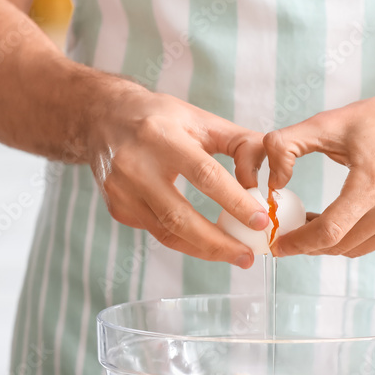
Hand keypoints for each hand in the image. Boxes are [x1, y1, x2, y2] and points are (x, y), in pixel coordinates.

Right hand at [85, 81, 269, 267]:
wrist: (103, 118)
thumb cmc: (160, 118)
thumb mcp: (201, 119)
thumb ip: (240, 143)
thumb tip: (271, 175)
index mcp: (162, 136)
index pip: (204, 176)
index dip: (235, 202)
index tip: (261, 222)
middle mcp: (135, 166)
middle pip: (180, 217)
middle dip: (218, 243)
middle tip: (249, 256)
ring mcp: (121, 191)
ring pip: (167, 233)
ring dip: (204, 250)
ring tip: (235, 256)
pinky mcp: (117, 208)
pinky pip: (156, 232)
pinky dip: (184, 240)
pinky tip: (204, 241)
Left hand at [256, 80, 374, 257]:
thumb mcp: (329, 122)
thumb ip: (287, 146)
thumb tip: (273, 182)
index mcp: (373, 184)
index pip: (329, 232)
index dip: (298, 243)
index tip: (279, 244)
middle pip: (341, 246)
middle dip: (310, 244)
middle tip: (292, 232)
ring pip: (358, 249)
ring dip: (332, 243)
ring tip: (316, 223)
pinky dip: (357, 236)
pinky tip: (348, 216)